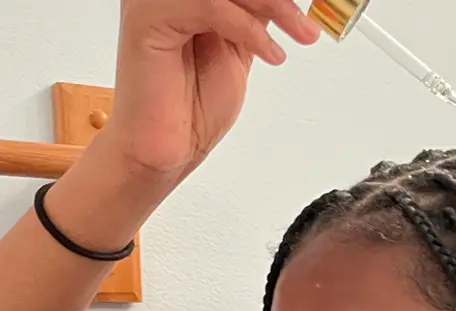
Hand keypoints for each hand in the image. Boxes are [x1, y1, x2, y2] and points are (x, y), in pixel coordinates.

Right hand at [100, 0, 319, 182]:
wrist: (167, 147)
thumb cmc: (194, 106)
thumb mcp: (239, 49)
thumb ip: (253, 17)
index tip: (304, 13)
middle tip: (307, 24)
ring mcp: (152, 0)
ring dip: (272, 4)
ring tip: (297, 33)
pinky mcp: (146, 18)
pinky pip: (207, 5)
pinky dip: (247, 27)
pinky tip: (270, 53)